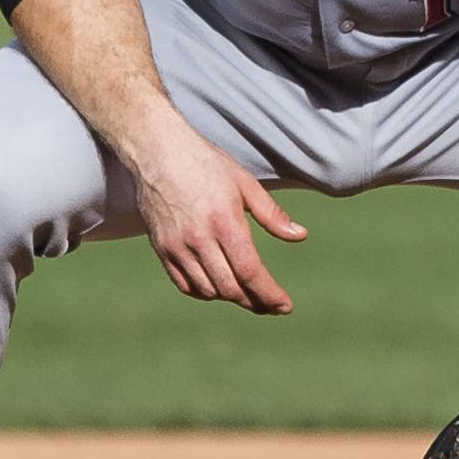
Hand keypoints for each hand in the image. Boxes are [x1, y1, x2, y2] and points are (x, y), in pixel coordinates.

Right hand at [132, 131, 306, 312]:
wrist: (157, 152)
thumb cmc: (206, 164)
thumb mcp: (245, 183)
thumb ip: (272, 214)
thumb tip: (300, 236)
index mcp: (224, 222)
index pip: (250, 272)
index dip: (269, 295)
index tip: (284, 306)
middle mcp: (199, 239)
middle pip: (230, 288)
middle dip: (255, 302)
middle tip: (271, 305)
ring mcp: (177, 246)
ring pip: (208, 290)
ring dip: (231, 297)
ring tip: (249, 294)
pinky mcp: (162, 249)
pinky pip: (184, 284)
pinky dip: (204, 292)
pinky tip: (218, 287)